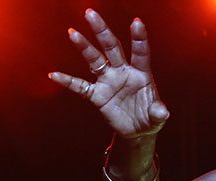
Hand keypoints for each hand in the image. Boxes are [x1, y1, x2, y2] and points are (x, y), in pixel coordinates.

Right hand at [49, 9, 168, 137]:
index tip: (136, 22)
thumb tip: (162, 112)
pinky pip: (80, 86)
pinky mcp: (97, 95)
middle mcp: (123, 72)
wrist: (137, 130)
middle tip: (90, 13)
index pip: (140, 53)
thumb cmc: (150, 118)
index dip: (138, 38)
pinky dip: (67, 81)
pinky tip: (54, 75)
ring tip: (73, 32)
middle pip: (112, 47)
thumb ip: (158, 112)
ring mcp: (108, 81)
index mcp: (141, 74)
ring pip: (95, 60)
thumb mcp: (157, 117)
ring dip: (84, 47)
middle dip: (102, 31)